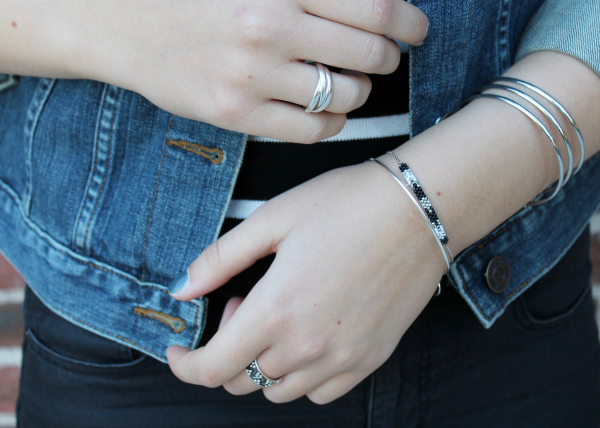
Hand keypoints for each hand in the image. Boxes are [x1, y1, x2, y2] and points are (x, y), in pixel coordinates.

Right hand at [108, 0, 428, 142]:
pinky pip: (313, 130)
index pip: (373, 9)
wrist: (132, 24)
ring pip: (346, 97)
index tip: (418, 33)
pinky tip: (325, 110)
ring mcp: (252, 75)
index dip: (409, 24)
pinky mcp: (238, 115)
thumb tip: (381, 23)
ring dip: (359, 93)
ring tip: (346, 84)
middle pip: (368, 56)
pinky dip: (332, 122)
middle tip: (378, 60)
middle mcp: (269, 26)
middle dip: (386, 60)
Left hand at [165, 159, 445, 403]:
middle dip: (225, 351)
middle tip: (241, 304)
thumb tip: (180, 290)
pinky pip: (320, 393)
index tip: (179, 351)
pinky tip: (309, 336)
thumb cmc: (347, 205)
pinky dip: (301, 376)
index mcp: (274, 312)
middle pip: (242, 381)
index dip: (185, 366)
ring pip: (279, 391)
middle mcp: (306, 347)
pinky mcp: (370, 359)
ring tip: (279, 316)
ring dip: (263, 363)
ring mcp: (341, 359)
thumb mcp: (272, 218)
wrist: (419, 209)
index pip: (212, 370)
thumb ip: (220, 259)